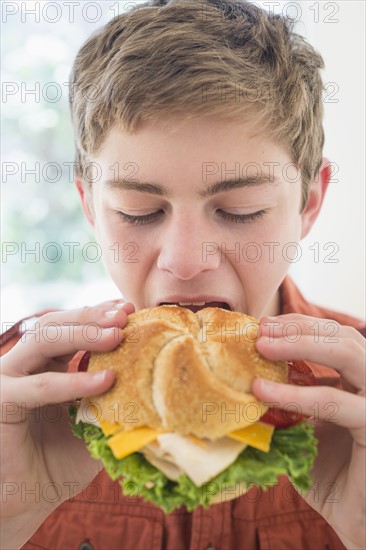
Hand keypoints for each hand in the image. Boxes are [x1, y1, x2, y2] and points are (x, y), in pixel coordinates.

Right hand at [0, 299, 133, 547]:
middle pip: (54, 324)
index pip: (70, 326)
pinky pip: (40, 387)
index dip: (98, 314)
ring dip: (82, 334)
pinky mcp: (2, 402)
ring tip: (117, 336)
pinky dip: (73, 381)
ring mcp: (9, 380)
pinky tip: (106, 380)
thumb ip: (114, 395)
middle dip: (91, 316)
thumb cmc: (63, 457)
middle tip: (125, 316)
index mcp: (45, 363)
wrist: (31, 497)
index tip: (130, 309)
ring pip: (42, 341)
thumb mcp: (95, 418)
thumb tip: (157, 375)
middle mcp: (24, 365)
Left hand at [252, 313, 365, 549]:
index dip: (301, 326)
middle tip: (261, 332)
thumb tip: (240, 374)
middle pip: (344, 337)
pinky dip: (296, 393)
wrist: (352, 518)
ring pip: (348, 354)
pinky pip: (334, 402)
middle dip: (299, 329)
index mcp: (359, 383)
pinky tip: (263, 391)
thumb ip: (285, 402)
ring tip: (261, 347)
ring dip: (301, 344)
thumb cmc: (327, 473)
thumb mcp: (303, 428)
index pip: (336, 337)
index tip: (264, 325)